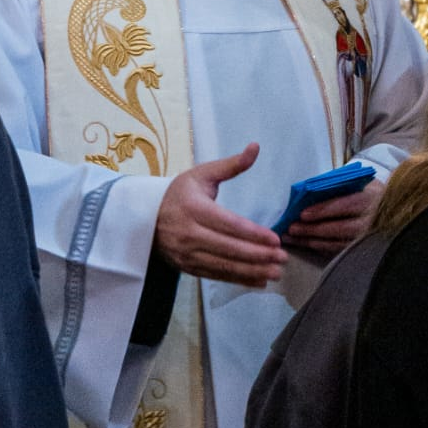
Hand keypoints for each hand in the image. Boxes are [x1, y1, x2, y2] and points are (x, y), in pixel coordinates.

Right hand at [155, 144, 287, 288]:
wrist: (144, 217)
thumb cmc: (179, 193)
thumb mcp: (202, 174)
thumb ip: (231, 165)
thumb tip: (255, 147)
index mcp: (194, 208)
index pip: (229, 224)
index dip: (253, 234)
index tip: (275, 240)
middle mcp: (189, 233)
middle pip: (229, 248)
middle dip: (258, 255)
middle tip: (283, 258)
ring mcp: (186, 254)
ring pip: (224, 266)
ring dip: (252, 271)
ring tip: (276, 273)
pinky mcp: (187, 267)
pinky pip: (216, 276)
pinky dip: (238, 280)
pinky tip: (259, 280)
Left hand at [286, 181, 382, 256]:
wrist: (398, 211)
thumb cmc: (373, 194)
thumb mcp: (363, 184)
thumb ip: (341, 187)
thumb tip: (311, 191)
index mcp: (370, 199)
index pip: (343, 206)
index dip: (322, 211)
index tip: (303, 214)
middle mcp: (371, 222)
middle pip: (338, 228)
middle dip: (312, 230)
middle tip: (292, 229)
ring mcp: (368, 240)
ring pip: (336, 243)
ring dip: (312, 242)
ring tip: (292, 238)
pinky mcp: (364, 251)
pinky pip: (339, 252)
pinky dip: (321, 249)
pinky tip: (307, 245)